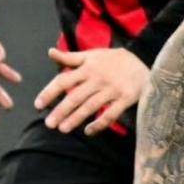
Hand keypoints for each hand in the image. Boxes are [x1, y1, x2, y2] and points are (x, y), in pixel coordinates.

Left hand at [34, 47, 149, 134]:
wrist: (145, 65)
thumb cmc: (115, 61)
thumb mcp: (93, 55)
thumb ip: (70, 57)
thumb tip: (50, 52)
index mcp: (88, 67)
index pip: (64, 80)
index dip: (50, 92)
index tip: (38, 105)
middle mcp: (98, 78)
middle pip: (75, 96)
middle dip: (61, 110)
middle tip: (49, 124)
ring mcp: (112, 89)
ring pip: (91, 106)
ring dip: (76, 118)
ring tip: (63, 129)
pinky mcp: (126, 99)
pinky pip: (111, 114)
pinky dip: (99, 123)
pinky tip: (88, 131)